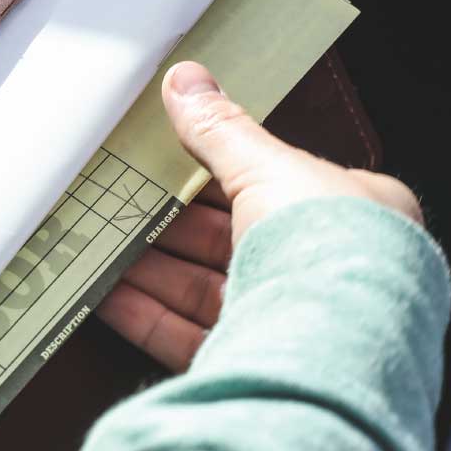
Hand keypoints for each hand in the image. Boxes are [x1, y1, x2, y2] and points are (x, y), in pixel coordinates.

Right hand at [98, 60, 421, 371]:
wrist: (334, 354)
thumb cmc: (330, 249)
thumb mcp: (270, 168)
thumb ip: (220, 129)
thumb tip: (186, 81)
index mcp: (351, 218)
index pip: (271, 187)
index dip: (213, 171)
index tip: (162, 160)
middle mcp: (324, 276)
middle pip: (228, 241)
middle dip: (168, 223)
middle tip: (118, 200)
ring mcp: (286, 327)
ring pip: (202, 291)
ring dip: (148, 267)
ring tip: (99, 244)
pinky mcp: (251, 368)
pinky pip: (187, 339)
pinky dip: (144, 316)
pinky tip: (106, 295)